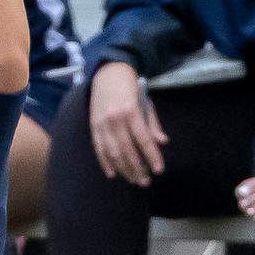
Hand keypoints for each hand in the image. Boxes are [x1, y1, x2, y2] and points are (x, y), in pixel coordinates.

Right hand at [88, 63, 165, 186]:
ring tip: (133, 180)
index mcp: (131, 110)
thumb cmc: (130, 88)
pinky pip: (99, 148)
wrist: (107, 73)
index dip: (152, 156)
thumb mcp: (146, 101)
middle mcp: (115, 118)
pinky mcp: (93, 125)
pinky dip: (105, 162)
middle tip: (145, 181)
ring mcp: (102, 123)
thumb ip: (152, 123)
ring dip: (123, 168)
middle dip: (137, 168)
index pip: (143, 139)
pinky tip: (113, 173)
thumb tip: (162, 142)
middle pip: (127, 149)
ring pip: (113, 152)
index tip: (158, 170)